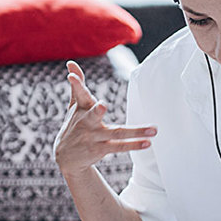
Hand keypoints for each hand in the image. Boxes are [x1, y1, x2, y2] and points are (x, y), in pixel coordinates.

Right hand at [53, 60, 155, 177]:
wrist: (66, 156)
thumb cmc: (74, 125)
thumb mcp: (75, 105)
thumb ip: (77, 85)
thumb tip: (70, 63)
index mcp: (81, 108)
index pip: (79, 94)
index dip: (76, 84)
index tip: (70, 76)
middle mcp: (87, 122)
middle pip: (94, 115)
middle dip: (97, 110)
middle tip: (102, 105)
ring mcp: (94, 137)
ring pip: (117, 133)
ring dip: (135, 132)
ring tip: (153, 129)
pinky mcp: (100, 150)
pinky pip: (119, 146)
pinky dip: (133, 144)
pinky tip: (147, 142)